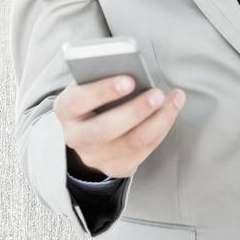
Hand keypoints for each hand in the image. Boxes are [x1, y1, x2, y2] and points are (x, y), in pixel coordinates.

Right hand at [55, 76, 184, 179]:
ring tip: (174, 100)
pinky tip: (170, 114)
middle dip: (136, 111)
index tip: (129, 80)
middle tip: (157, 94)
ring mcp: (94, 157)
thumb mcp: (87, 85)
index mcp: (65, 110)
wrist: (84, 130)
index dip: (103, 91)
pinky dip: (160, 130)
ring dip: (158, 120)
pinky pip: (143, 152)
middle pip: (106, 129)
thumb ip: (101, 78)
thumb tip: (133, 71)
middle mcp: (75, 137)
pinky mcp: (115, 168)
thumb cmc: (91, 99)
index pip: (78, 101)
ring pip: (132, 143)